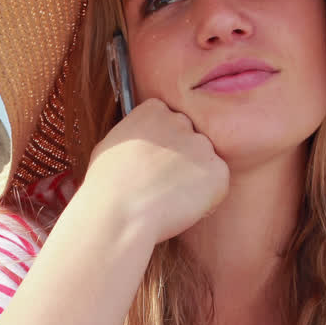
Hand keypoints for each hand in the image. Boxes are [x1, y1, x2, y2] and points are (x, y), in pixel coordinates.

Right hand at [81, 98, 228, 245]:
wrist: (119, 214)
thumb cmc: (107, 186)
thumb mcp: (112, 145)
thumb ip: (135, 135)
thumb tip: (144, 139)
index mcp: (154, 110)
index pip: (168, 118)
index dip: (163, 142)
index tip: (153, 160)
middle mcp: (182, 121)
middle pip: (189, 137)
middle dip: (181, 157)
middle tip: (163, 183)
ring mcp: (203, 146)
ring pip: (204, 160)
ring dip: (194, 177)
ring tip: (168, 198)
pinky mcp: (218, 172)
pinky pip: (217, 183)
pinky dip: (206, 197)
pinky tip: (180, 207)